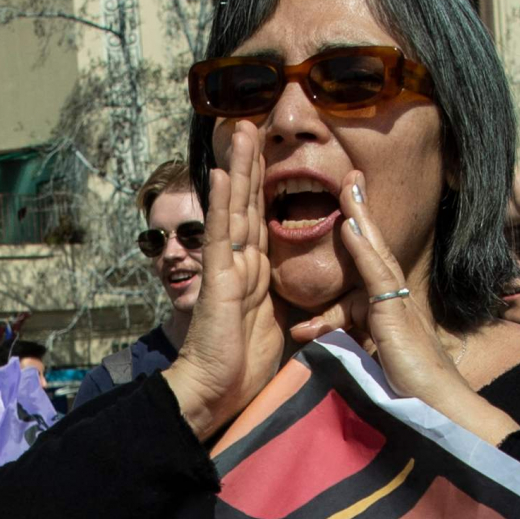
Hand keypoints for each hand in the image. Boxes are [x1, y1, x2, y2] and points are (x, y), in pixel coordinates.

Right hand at [159, 120, 288, 440]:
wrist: (215, 396)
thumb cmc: (241, 371)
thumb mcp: (274, 326)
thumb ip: (282, 303)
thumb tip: (305, 298)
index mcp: (255, 276)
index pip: (262, 221)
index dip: (265, 187)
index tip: (270, 154)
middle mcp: (240, 266)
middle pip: (248, 205)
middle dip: (251, 164)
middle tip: (250, 122)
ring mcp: (227, 270)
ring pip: (236, 209)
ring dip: (238, 168)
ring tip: (239, 129)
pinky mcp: (219, 282)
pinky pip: (223, 237)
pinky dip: (223, 204)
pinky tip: (224, 174)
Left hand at [300, 174, 519, 446]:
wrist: (439, 414)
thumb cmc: (410, 400)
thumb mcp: (376, 367)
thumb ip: (357, 350)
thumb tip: (328, 342)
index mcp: (393, 315)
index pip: (372, 269)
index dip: (362, 238)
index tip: (350, 208)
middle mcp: (399, 303)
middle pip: (376, 250)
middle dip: (362, 214)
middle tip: (350, 179)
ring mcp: (399, 306)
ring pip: (376, 254)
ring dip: (362, 218)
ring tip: (349, 185)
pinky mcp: (395, 316)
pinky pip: (376, 275)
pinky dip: (363, 248)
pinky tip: (351, 224)